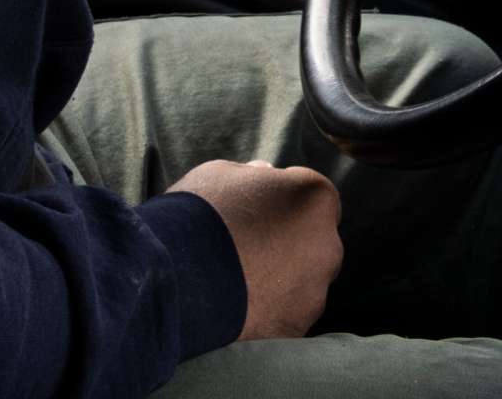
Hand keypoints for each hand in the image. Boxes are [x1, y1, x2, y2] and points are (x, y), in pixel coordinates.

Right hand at [167, 159, 342, 342]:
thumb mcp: (223, 174)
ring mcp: (315, 290)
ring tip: (238, 284)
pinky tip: (239, 310)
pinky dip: (270, 314)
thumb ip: (255, 175)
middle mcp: (328, 244)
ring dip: (282, 282)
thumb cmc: (198, 215)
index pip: (310, 198)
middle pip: (313, 242)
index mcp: (315, 198)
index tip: (256, 215)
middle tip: (248, 251)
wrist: (174, 279)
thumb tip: (267, 175)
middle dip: (289, 245)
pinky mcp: (296, 327)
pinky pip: (287, 316)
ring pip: (304, 283)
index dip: (282, 205)